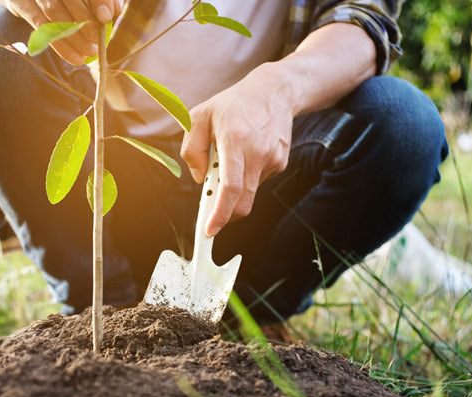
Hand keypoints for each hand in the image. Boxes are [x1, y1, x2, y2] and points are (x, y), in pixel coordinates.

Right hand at [1, 0, 122, 64]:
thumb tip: (114, 11)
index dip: (97, 0)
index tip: (106, 16)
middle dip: (86, 21)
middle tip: (98, 41)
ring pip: (54, 12)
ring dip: (74, 36)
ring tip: (89, 52)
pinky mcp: (19, 3)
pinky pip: (40, 26)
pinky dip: (60, 44)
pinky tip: (74, 57)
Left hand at [181, 62, 293, 236]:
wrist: (275, 91)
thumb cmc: (234, 103)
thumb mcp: (200, 116)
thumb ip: (191, 148)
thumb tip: (199, 178)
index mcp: (235, 140)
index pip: (230, 187)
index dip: (220, 214)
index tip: (210, 230)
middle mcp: (257, 152)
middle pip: (243, 201)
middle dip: (226, 215)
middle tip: (212, 215)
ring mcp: (272, 159)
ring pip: (249, 191)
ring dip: (235, 188)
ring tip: (230, 159)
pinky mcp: (280, 163)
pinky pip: (258, 181)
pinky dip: (246, 177)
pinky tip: (246, 154)